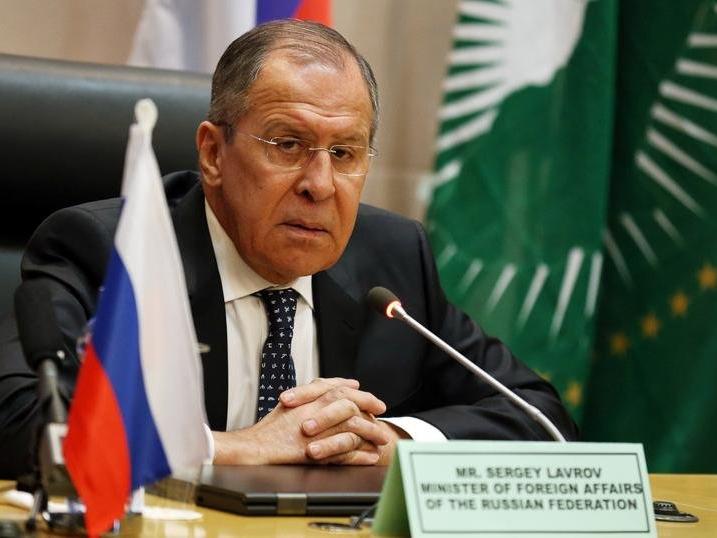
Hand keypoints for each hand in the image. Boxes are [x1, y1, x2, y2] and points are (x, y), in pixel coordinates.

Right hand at [212, 378, 388, 464]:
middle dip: (369, 406)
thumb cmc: (270, 428)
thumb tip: (326, 386)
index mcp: (311, 398)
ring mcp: (320, 431)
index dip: (356, 390)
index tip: (367, 393)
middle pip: (351, 403)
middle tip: (382, 409)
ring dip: (371, 432)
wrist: (257, 447)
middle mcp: (317, 410)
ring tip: (382, 439)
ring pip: (354, 428)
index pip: (340, 388)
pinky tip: (370, 458)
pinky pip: (347, 453)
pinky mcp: (320, 450)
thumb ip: (310, 393)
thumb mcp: (291, 403)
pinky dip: (361, 456)